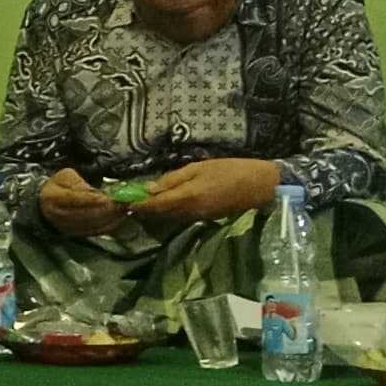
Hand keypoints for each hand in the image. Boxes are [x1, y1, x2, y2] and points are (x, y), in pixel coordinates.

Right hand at [34, 168, 127, 235]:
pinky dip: (108, 225)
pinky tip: (118, 218)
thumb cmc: (57, 186)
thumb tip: (95, 192)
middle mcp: (58, 214)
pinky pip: (95, 232)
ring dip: (110, 218)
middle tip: (122, 203)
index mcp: (53, 197)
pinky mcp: (76, 234)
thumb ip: (78, 182)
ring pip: (92, 225)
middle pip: (85, 214)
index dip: (91, 199)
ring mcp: (67, 226)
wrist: (44, 205)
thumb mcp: (64, 176)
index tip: (108, 198)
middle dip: (107, 209)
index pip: (73, 199)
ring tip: (123, 209)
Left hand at [130, 158, 283, 224]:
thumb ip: (174, 179)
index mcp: (188, 196)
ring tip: (141, 201)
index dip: (138, 205)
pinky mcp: (206, 219)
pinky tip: (164, 203)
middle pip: (160, 214)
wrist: (262, 186)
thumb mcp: (200, 167)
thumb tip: (149, 189)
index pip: (155, 205)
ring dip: (155, 211)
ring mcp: (199, 217)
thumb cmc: (232, 170)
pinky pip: (182, 216)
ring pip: (170, 217)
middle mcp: (191, 212)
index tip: (122, 201)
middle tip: (128, 200)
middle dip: (144, 209)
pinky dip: (169, 211)